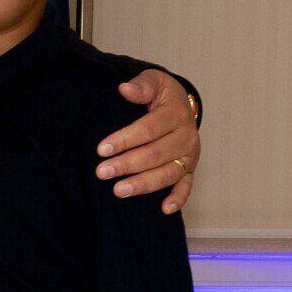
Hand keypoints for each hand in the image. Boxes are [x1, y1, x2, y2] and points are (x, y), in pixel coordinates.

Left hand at [96, 70, 199, 211]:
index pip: (149, 129)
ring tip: (118, 190)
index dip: (125, 139)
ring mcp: (189, 156)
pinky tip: (164, 209)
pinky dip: (178, 199)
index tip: (102, 149)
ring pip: (167, 173)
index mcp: (176, 114)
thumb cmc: (162, 95)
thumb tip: (124, 89)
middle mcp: (186, 137)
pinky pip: (186, 187)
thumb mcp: (154, 82)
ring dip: (143, 184)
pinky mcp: (190, 170)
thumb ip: (141, 86)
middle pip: (155, 154)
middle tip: (102, 172)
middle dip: (127, 164)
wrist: (182, 106)